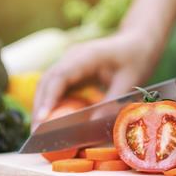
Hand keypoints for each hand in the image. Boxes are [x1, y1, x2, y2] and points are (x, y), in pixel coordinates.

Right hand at [32, 30, 161, 127]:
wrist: (137, 42)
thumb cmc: (136, 59)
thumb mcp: (129, 82)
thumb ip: (111, 104)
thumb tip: (92, 126)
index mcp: (86, 56)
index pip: (59, 76)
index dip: (48, 98)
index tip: (42, 119)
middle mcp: (72, 57)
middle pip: (47, 81)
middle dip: (40, 107)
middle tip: (37, 134)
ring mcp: (69, 63)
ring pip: (48, 84)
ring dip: (43, 106)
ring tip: (41, 131)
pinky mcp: (71, 71)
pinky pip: (56, 87)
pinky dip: (52, 103)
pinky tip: (53, 121)